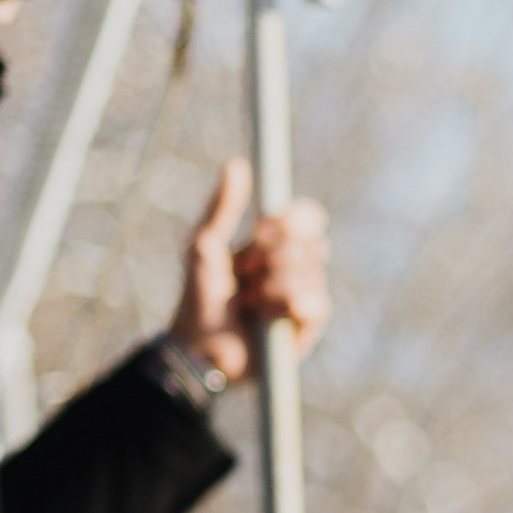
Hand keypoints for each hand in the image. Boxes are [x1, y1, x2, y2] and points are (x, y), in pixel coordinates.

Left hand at [171, 159, 329, 390]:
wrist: (198, 349)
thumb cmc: (197, 298)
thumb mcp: (204, 246)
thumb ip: (223, 208)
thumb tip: (236, 163)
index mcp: (273, 244)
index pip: (306, 217)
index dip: (291, 221)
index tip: (263, 231)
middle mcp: (294, 266)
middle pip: (312, 242)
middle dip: (274, 258)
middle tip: (245, 275)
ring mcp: (304, 295)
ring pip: (310, 273)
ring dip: (272, 287)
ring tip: (249, 303)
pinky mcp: (308, 326)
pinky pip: (315, 303)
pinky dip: (285, 307)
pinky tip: (265, 319)